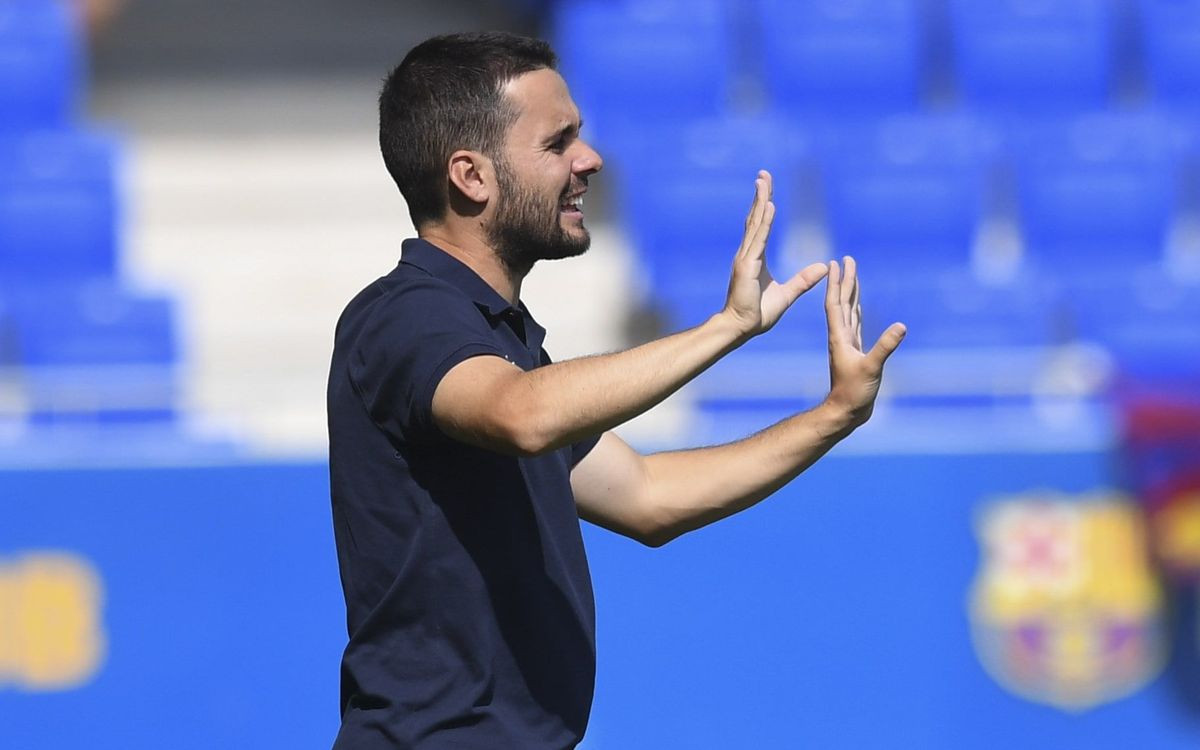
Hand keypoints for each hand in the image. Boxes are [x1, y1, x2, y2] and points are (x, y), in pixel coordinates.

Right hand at [722, 170, 828, 338]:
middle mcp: (747, 253)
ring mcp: (745, 258)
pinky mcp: (747, 266)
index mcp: (755, 258)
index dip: (763, 205)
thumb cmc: (757, 314)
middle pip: (755, 218)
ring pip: (755, 224)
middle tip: (763, 173)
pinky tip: (769, 206)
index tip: (766, 186)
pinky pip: (759, 240)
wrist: (741, 328)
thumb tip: (823, 267)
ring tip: (764, 181)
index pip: (760, 226)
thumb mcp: (787, 295)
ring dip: (760, 201)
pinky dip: (764, 222)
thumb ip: (804, 280)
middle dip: (760, 195)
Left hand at [824, 256, 905, 425]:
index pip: (835, 303)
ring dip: (850, 291)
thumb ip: (885, 347)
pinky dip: (857, 310)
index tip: (835, 263)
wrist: (846, 411)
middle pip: (842, 301)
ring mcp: (848, 342)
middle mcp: (841, 336)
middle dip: (844, 280)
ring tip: (851, 274)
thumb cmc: (854, 392)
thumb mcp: (872, 368)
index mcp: (840, 337)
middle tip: (846, 259)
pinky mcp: (856, 351)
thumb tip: (902, 326)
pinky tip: (858, 305)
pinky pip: (856, 324)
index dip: (835, 283)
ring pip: (849, 310)